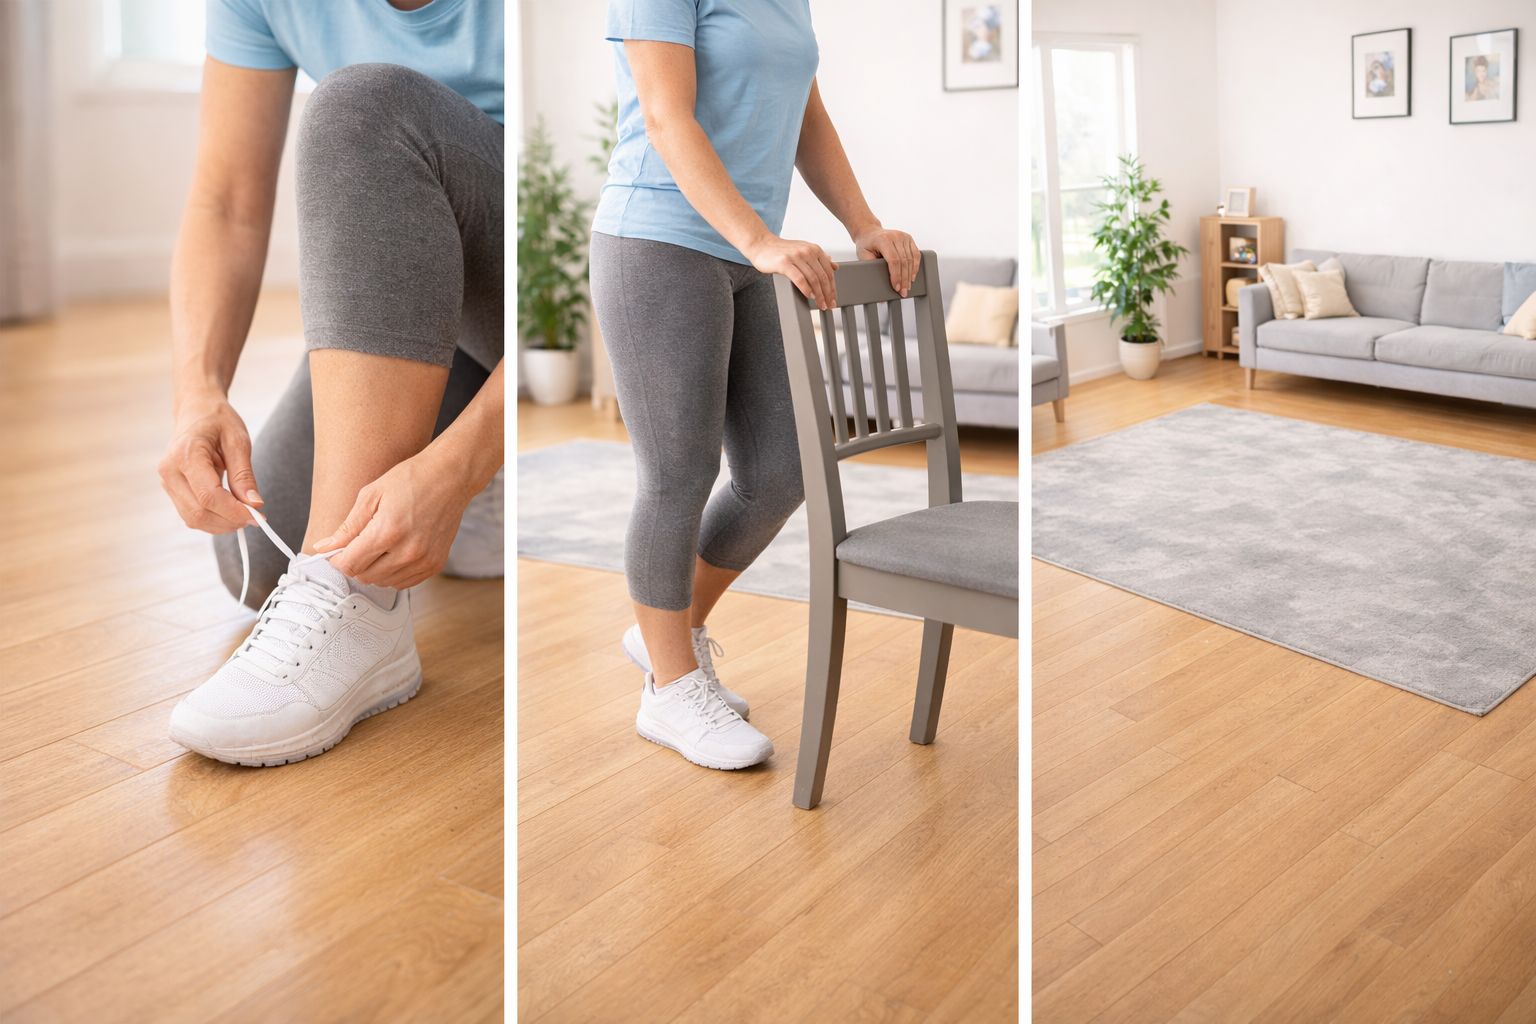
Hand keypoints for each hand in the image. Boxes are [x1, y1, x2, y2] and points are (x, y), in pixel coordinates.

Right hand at [159, 389, 260, 533]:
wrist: (195, 410)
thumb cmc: (217, 420)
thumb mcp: (238, 441)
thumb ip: (244, 475)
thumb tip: (254, 505)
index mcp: (186, 454)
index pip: (209, 496)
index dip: (234, 511)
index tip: (258, 515)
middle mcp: (170, 470)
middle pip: (198, 512)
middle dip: (229, 521)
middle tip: (255, 516)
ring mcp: (167, 481)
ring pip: (192, 518)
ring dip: (221, 524)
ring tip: (244, 513)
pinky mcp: (171, 489)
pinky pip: (190, 513)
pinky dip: (213, 518)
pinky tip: (230, 510)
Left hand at [316, 450, 471, 588]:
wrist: (450, 477)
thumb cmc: (411, 479)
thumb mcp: (372, 495)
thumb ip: (348, 527)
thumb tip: (324, 547)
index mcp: (388, 531)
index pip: (350, 564)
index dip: (337, 559)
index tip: (337, 551)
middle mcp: (407, 551)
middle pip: (365, 576)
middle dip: (355, 563)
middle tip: (358, 544)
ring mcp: (424, 561)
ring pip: (383, 582)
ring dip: (374, 569)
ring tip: (379, 546)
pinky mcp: (435, 564)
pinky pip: (404, 582)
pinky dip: (393, 573)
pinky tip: (394, 553)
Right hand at [745, 234, 838, 309]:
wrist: (761, 245)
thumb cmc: (781, 251)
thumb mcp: (803, 251)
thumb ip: (818, 258)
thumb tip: (835, 266)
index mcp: (814, 249)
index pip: (828, 271)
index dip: (833, 287)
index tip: (833, 298)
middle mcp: (807, 251)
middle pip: (822, 277)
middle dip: (828, 294)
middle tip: (829, 305)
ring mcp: (796, 256)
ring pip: (813, 279)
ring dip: (819, 295)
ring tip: (820, 304)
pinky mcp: (784, 263)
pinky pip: (799, 278)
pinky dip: (806, 289)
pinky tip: (809, 296)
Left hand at [853, 226, 920, 297]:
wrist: (870, 232)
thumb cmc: (866, 244)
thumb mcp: (863, 255)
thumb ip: (871, 268)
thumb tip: (877, 284)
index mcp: (884, 240)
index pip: (893, 261)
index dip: (896, 276)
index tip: (896, 287)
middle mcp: (895, 236)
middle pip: (904, 261)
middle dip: (904, 279)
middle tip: (903, 292)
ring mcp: (903, 236)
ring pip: (911, 259)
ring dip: (910, 275)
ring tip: (908, 286)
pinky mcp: (908, 239)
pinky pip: (916, 254)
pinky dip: (915, 266)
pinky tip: (913, 275)